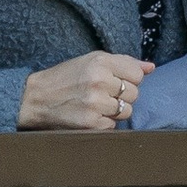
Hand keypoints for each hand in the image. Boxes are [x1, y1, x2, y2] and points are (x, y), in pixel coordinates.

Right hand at [19, 52, 149, 130]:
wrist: (34, 98)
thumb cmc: (65, 78)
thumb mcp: (91, 61)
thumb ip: (123, 62)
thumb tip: (151, 68)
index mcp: (100, 61)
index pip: (137, 74)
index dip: (128, 80)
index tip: (114, 81)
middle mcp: (99, 80)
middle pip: (134, 94)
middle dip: (121, 96)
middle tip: (102, 95)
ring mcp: (95, 103)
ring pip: (126, 111)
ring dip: (114, 111)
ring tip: (96, 105)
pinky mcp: (91, 123)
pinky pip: (113, 125)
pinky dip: (104, 123)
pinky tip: (89, 115)